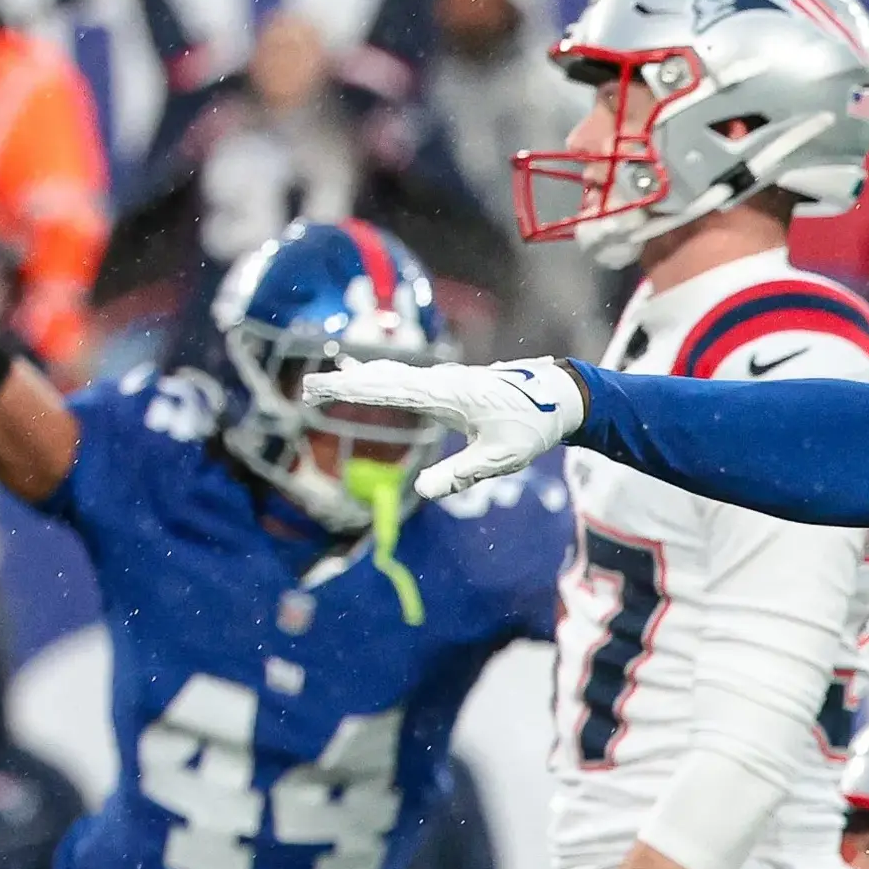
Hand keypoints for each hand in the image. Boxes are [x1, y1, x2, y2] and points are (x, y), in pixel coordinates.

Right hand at [302, 357, 583, 499]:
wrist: (560, 396)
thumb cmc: (532, 427)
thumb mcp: (498, 459)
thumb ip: (459, 475)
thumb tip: (423, 493)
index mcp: (447, 395)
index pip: (388, 391)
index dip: (351, 389)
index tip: (320, 387)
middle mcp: (441, 382)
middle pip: (384, 379)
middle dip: (345, 382)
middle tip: (308, 386)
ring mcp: (446, 381)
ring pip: (394, 376)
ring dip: (360, 377)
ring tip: (328, 379)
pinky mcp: (451, 386)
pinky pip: (408, 379)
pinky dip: (382, 377)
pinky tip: (370, 375)